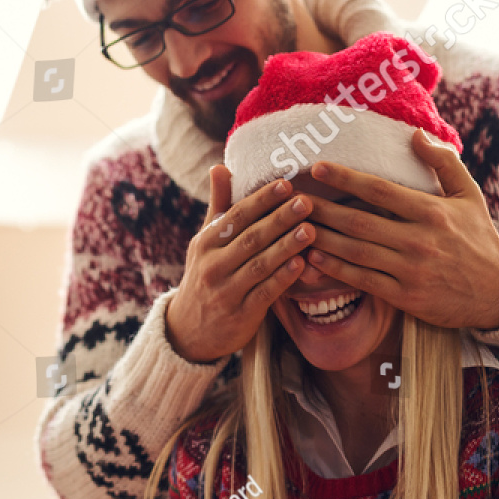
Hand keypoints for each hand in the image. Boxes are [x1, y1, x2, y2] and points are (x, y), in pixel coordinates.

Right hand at [163, 165, 314, 363]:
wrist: (188, 331)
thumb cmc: (205, 277)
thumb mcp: (205, 243)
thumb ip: (219, 206)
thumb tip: (220, 167)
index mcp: (205, 243)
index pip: (236, 216)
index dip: (262, 200)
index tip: (286, 184)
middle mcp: (212, 266)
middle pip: (250, 238)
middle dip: (280, 219)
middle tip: (307, 201)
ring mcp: (225, 292)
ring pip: (259, 265)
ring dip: (286, 247)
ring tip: (311, 230)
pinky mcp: (239, 315)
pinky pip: (264, 294)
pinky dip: (283, 279)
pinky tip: (301, 265)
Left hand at [299, 130, 498, 331]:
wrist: (498, 292)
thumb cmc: (478, 238)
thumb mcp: (470, 194)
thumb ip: (443, 162)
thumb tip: (415, 134)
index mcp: (432, 211)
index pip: (380, 190)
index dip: (345, 177)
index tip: (317, 166)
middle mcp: (419, 240)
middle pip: (359, 222)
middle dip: (322, 208)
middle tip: (292, 197)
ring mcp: (410, 270)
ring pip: (355, 252)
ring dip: (321, 239)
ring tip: (293, 226)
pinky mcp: (405, 297)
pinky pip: (362, 281)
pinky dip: (335, 270)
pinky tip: (312, 259)